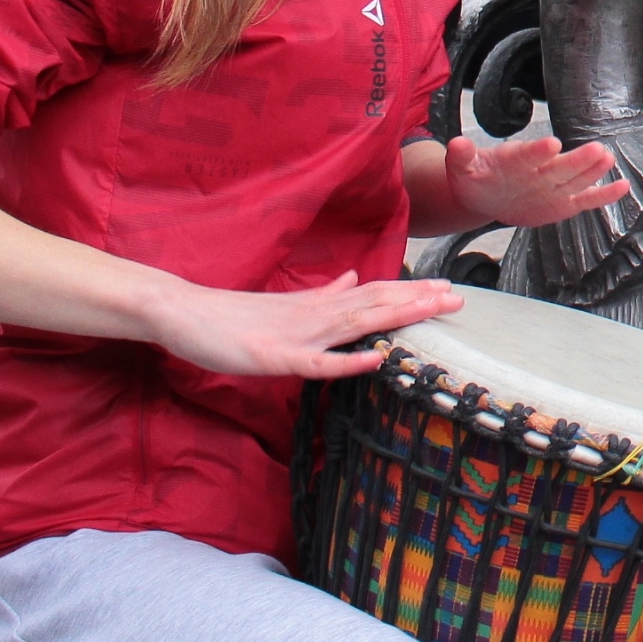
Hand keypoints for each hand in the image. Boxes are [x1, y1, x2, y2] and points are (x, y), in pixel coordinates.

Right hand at [142, 270, 460, 379]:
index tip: (446, 287)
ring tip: (433, 310)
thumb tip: (353, 279)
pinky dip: (350, 360)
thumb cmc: (230, 315)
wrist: (182, 312)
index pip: (372, 294)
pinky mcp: (275, 357)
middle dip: (417, 300)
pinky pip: (318, 362)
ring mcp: (296, 334)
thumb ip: (322, 295)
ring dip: (397, 316)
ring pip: (356, 323)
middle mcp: (314, 315)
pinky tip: (377, 357)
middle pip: (374, 304)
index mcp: (317, 305)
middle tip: (460, 298)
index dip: (409, 290)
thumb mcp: (284, 303)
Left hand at [439, 131, 627, 230]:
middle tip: (598, 149)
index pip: (529, 154)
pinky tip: (622, 186)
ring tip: (609, 159)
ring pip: (577, 179)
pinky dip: (603, 195)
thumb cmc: (477, 177)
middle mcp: (541, 170)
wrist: (487, 195)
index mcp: (517, 159)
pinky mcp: (563, 202)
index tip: (552, 144)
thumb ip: (461, 156)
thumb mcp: (462, 168)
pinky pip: (586, 199)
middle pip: (561, 166)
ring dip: (593, 170)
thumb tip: (455, 144)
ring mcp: (554, 186)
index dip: (538, 151)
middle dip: (579, 159)